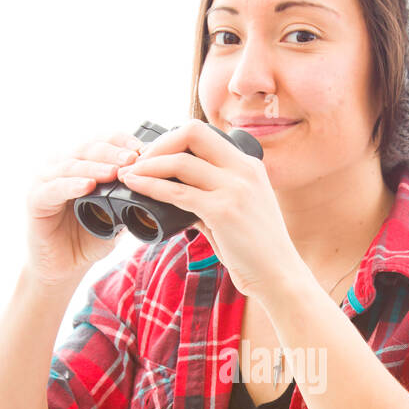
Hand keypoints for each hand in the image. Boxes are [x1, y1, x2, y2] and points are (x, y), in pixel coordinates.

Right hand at [26, 131, 144, 286]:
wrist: (64, 268)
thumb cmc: (87, 238)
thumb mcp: (116, 215)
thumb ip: (129, 198)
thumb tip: (156, 186)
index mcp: (81, 164)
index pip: (103, 142)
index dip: (122, 142)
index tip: (143, 150)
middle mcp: (61, 166)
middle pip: (88, 148)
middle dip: (113, 153)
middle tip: (133, 159)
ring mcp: (46, 180)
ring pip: (71, 165)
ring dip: (95, 167)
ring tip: (115, 172)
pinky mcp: (35, 199)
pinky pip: (54, 188)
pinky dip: (72, 185)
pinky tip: (88, 186)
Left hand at [116, 119, 301, 298]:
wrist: (280, 276)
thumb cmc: (258, 250)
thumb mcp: (239, 211)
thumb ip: (211, 198)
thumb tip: (178, 196)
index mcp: (249, 165)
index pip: (204, 133)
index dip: (173, 139)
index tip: (155, 156)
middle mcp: (244, 169)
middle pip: (192, 132)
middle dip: (159, 144)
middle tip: (140, 162)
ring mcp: (235, 189)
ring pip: (180, 162)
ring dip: (148, 166)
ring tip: (129, 175)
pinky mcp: (223, 211)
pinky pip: (178, 193)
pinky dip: (152, 187)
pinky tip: (137, 188)